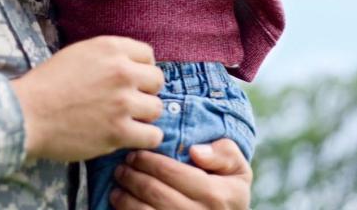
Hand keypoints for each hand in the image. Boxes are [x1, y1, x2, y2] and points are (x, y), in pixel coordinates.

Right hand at [11, 36, 163, 161]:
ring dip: (144, 115)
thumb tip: (131, 65)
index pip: (148, 55)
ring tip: (126, 119)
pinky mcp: (119, 132)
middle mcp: (121, 71)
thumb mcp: (80, 53)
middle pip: (157, 81)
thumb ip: (109, 56)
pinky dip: (144, 137)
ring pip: (156, 108)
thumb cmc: (48, 83)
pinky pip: (153, 135)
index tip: (131, 79)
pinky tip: (130, 136)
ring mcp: (122, 102)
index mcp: (110, 48)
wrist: (28, 113)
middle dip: (145, 90)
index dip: (141, 68)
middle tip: (129, 100)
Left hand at [110, 139, 251, 208]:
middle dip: (132, 176)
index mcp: (217, 195)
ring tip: (118, 185)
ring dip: (126, 198)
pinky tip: (122, 206)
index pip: (172, 172)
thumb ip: (224, 153)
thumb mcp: (237, 168)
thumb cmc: (229, 188)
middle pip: (155, 193)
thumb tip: (195, 152)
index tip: (135, 154)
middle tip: (121, 167)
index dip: (148, 160)